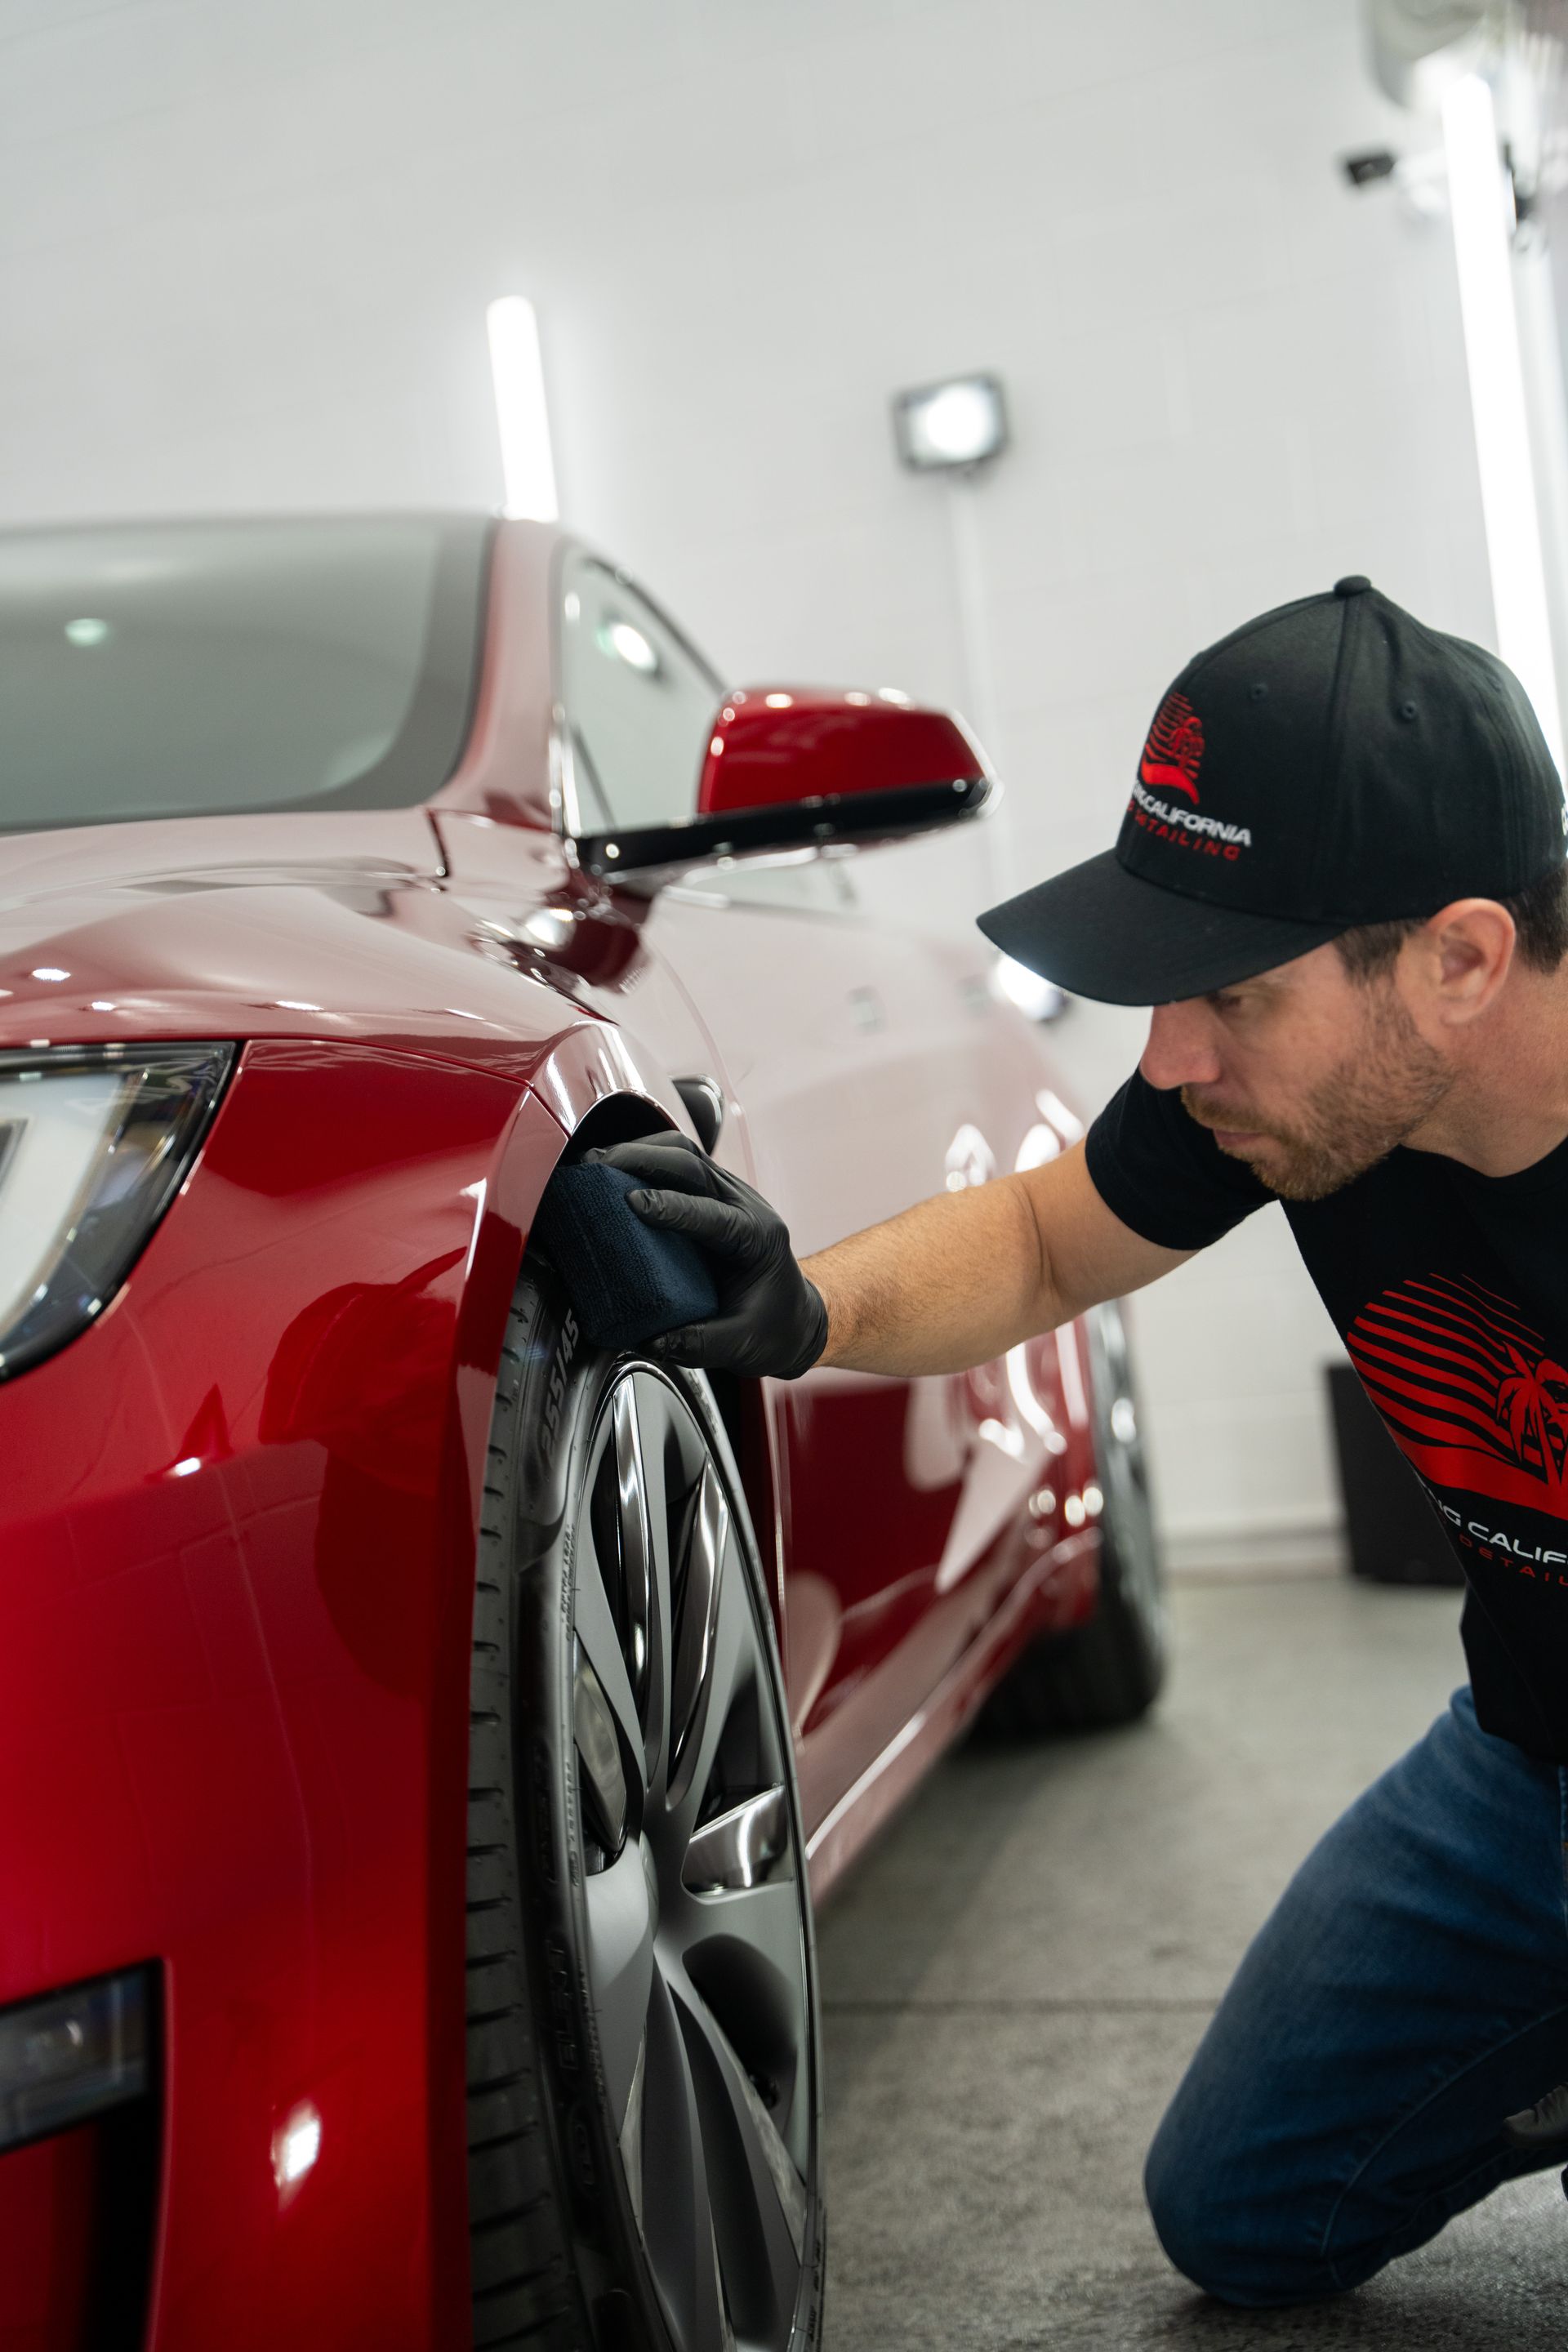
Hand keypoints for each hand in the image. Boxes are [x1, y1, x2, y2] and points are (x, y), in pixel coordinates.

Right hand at [584, 1135, 827, 1379]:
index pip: (714, 1214)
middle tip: (600, 1166)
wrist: (793, 1317)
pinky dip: (644, 1157)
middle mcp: (746, 1207)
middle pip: (695, 1165)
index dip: (673, 1206)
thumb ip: (698, 1343)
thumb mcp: (740, 1345)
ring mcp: (729, 1195)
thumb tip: (651, 1339)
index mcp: (759, 1240)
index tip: (633, 1203)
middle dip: (645, 1159)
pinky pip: (678, 1162)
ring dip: (641, 1150)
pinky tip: (614, 1165)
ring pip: (685, 1153)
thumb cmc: (772, 1329)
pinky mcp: (710, 1194)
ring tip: (599, 1159)